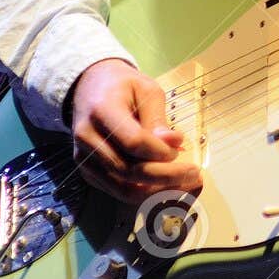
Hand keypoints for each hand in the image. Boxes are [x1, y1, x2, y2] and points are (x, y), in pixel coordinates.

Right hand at [68, 58, 202, 203]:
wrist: (90, 88)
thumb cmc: (123, 86)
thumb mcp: (146, 90)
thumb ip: (158, 118)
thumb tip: (174, 143)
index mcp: (102, 111)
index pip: (133, 142)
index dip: (160, 151)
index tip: (180, 149)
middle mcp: (87, 138)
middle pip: (128, 170)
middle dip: (166, 176)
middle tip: (194, 174)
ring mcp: (84, 158)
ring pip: (122, 187)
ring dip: (157, 190)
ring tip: (184, 184)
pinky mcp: (88, 171)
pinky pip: (117, 190)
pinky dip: (143, 193)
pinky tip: (165, 186)